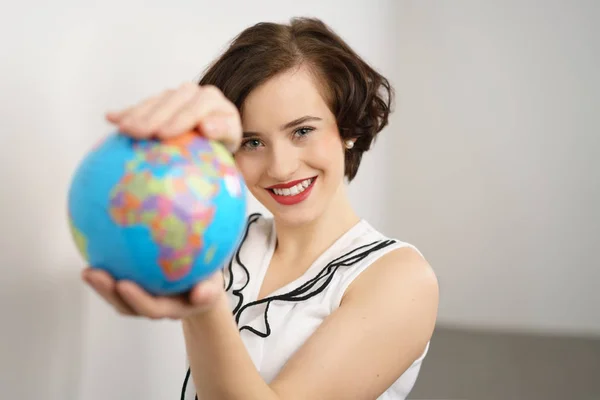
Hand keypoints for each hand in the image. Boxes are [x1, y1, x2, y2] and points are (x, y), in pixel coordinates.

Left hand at [81, 267, 225, 319]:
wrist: (203, 288)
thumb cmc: (209, 282)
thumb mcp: (215, 285)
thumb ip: (209, 290)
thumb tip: (202, 294)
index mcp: (172, 307)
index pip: (152, 307)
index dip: (136, 299)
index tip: (122, 284)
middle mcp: (153, 305)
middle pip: (127, 305)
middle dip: (107, 292)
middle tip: (91, 273)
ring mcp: (143, 298)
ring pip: (119, 297)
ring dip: (101, 286)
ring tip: (87, 269)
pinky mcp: (136, 289)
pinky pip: (119, 282)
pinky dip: (108, 272)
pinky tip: (96, 251)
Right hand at [106, 82, 241, 151]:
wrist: (217, 140)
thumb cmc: (224, 144)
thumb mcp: (230, 139)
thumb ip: (224, 130)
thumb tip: (207, 126)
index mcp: (213, 101)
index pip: (195, 106)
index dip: (179, 119)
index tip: (164, 135)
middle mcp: (193, 93)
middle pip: (171, 100)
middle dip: (153, 116)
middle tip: (138, 133)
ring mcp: (174, 96)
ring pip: (154, 101)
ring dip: (137, 114)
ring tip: (123, 129)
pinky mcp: (159, 103)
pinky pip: (141, 106)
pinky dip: (126, 112)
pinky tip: (110, 118)